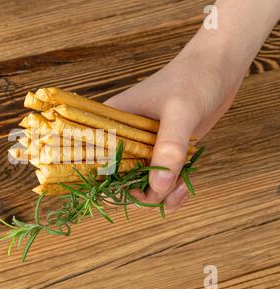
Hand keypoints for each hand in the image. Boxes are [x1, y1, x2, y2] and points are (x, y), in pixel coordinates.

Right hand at [104, 50, 242, 212]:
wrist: (218, 68)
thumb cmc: (194, 78)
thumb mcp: (181, 110)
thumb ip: (169, 148)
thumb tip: (158, 186)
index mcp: (111, 122)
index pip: (94, 161)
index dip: (106, 183)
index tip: (133, 191)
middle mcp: (122, 137)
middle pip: (116, 180)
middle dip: (140, 193)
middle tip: (165, 190)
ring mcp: (142, 147)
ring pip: (139, 185)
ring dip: (161, 195)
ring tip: (182, 186)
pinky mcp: (161, 152)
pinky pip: (159, 182)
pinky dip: (171, 191)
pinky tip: (186, 184)